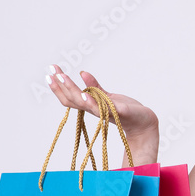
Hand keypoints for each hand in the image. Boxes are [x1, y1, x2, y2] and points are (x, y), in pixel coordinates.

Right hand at [45, 65, 159, 165]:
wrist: (144, 123)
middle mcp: (95, 111)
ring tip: (62, 78)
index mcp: (91, 106)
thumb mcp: (108, 97)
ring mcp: (106, 112)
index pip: (70, 98)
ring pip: (84, 103)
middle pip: (72, 100)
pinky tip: (84, 93)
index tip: (50, 73)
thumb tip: (82, 73)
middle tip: (51, 72)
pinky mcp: (119, 112)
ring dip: (72, 90)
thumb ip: (95, 87)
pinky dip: (92, 102)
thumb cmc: (126, 111)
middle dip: (60, 86)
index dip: (58, 87)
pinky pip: (103, 108)